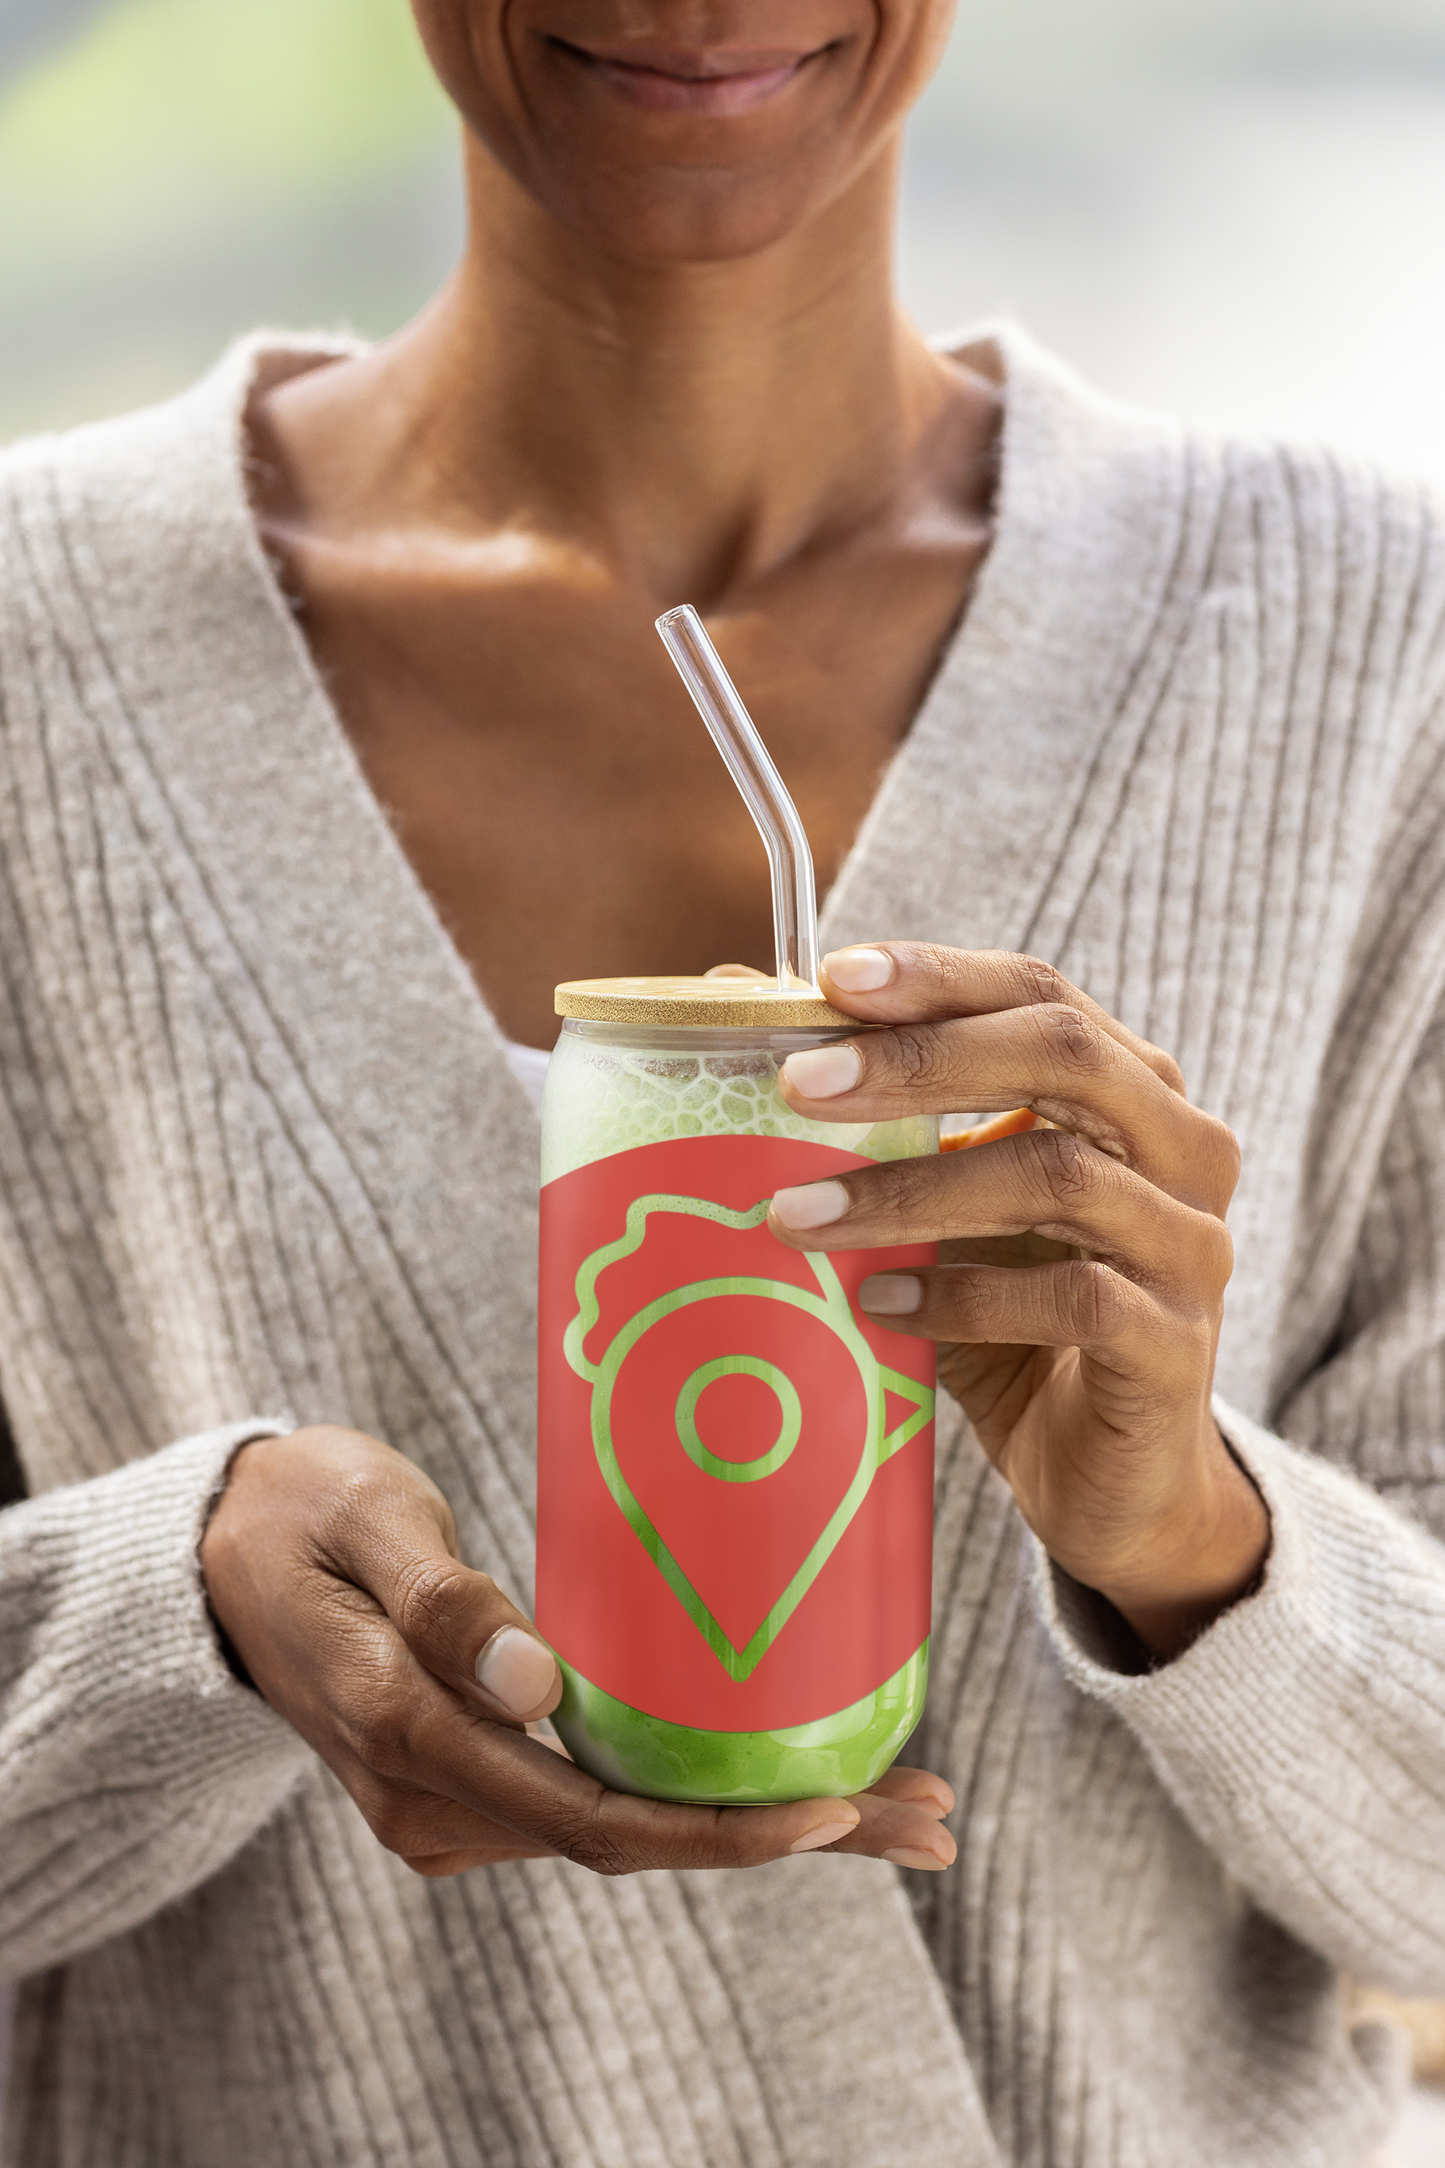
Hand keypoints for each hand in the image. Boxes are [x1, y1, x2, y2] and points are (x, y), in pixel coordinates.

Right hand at [201, 1426, 956, 1875]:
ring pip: (631, 1828)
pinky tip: (790, 1777)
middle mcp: (436, 1795)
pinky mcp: (480, 1765)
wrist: (224, 1547)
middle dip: (789, 1838)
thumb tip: (537, 1685)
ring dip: (765, 1822)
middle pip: (636, 1841)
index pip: (590, 1818)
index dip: (719, 1828)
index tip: (834, 1809)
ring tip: (902, 1803)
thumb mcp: (361, 1524)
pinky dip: (706, 1797)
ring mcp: (457, 1793)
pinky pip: (604, 1798)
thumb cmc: (300, 1511)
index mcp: (409, 1739)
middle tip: (929, 1820)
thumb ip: (442, 1601)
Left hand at [769, 944, 1268, 1659]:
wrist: (1114, 1479)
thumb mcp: (946, 1214)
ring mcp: (1189, 1245)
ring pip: (1059, 1177)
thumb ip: (876, 1121)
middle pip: (1064, 1055)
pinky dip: (962, 1296)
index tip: (834, 978)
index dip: (942, 979)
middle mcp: (1182, 1148)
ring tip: (798, 1214)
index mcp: (1131, 1089)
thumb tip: (739, 993)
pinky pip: (1071, 1298)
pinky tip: (877, 1307)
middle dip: (924, 1061)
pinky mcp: (1173, 1343)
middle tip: (800, 1083)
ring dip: (912, 1192)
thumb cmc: (1018, 1323)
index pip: (1041, 995)